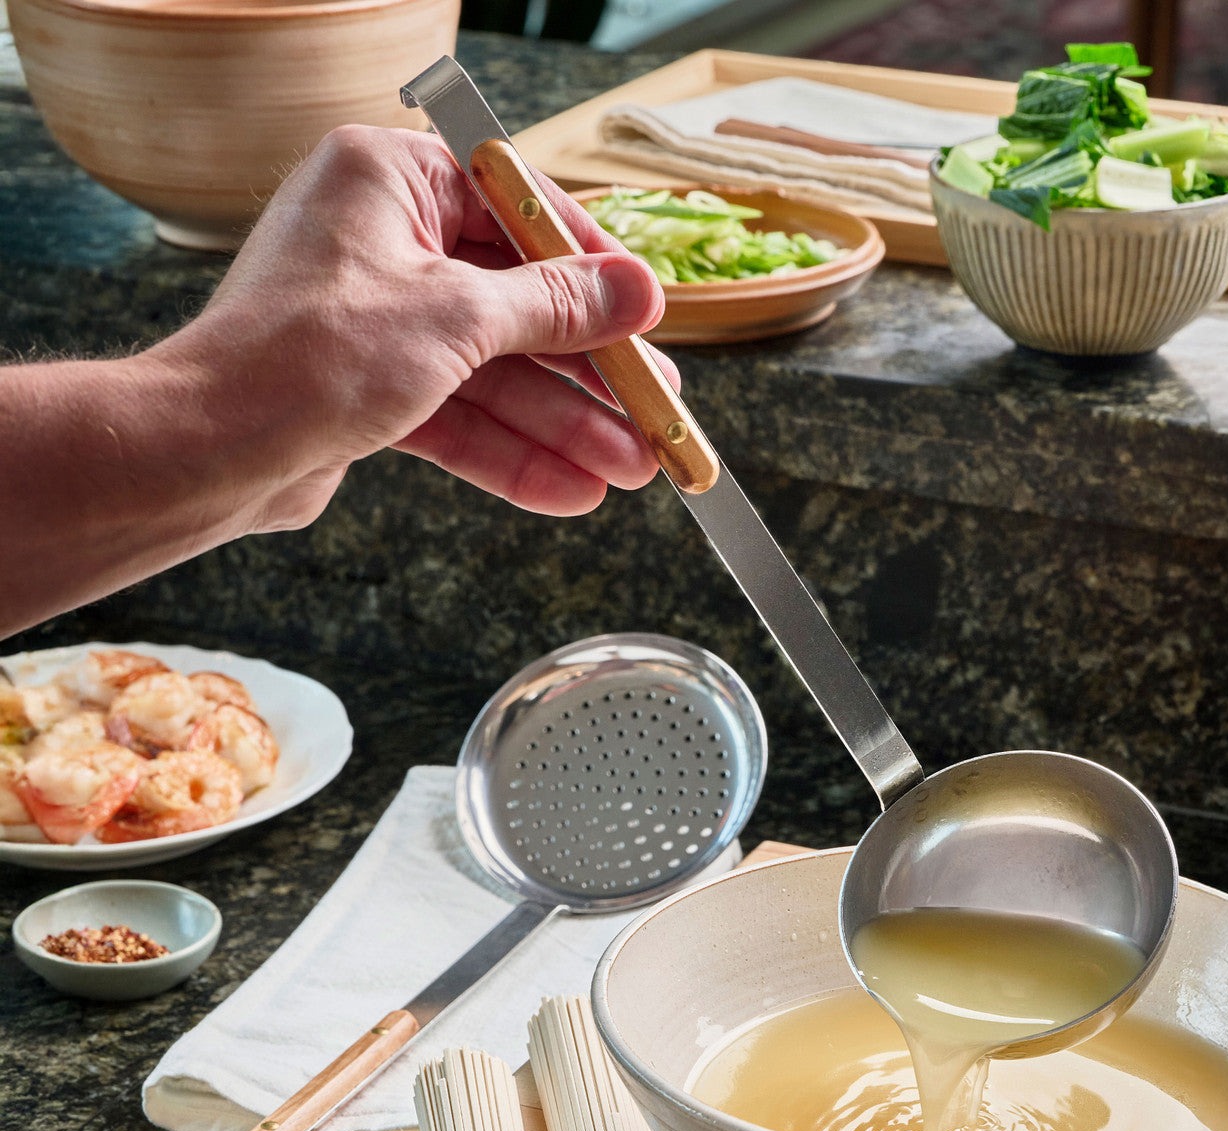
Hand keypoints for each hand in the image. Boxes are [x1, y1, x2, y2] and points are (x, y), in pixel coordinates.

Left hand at [158, 124, 672, 523]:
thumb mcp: (456, 318)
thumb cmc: (313, 355)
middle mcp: (382, 240)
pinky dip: (510, 454)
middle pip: (515, 305)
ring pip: (493, 373)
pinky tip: (571, 491)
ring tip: (632, 472)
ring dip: (563, 427)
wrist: (210, 453)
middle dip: (588, 375)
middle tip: (656, 414)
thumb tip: (637, 292)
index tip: (649, 317)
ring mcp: (376, 317)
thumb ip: (553, 306)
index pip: (521, 213)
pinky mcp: (370, 386)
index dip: (594, 273)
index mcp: (390, 179)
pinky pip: (459, 414)